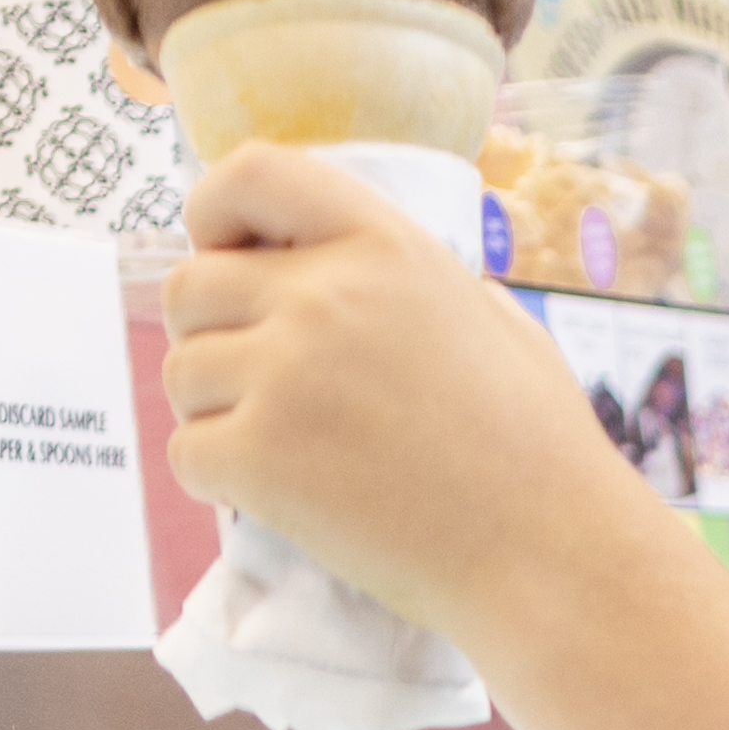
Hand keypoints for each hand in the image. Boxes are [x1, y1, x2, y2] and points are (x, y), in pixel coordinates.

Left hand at [155, 139, 633, 627]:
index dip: (216, 212)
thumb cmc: (539, 449)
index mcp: (386, 246)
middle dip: (208, 334)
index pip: (253, 174)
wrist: (548, 555)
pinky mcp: (258, 459)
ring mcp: (286, 376)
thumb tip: (362, 275)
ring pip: (181, 372)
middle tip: (256, 384)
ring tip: (280, 447)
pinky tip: (274, 495)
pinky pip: (185, 451)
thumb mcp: (495, 321)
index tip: (225, 254)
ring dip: (212, 411)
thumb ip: (416, 285)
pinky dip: (216, 479)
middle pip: (190, 285)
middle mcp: (325, 297)